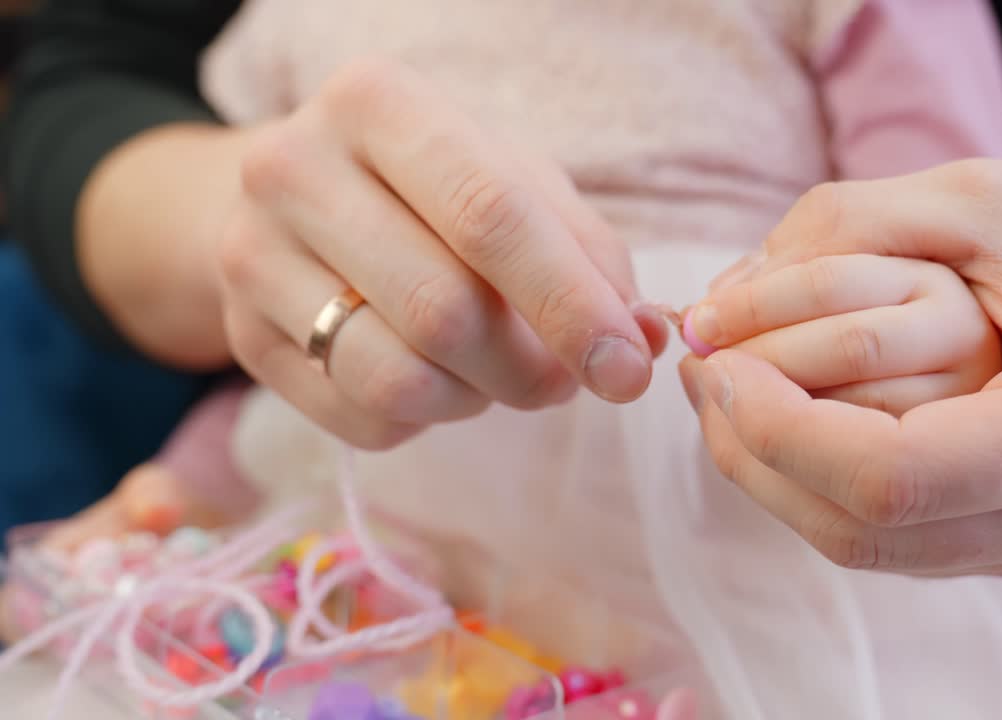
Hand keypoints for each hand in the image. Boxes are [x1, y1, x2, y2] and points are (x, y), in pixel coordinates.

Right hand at [218, 58, 666, 448]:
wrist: (299, 199)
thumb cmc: (432, 188)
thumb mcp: (516, 182)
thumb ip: (588, 253)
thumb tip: (643, 338)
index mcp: (377, 103)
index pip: (490, 215)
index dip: (570, 305)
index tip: (626, 370)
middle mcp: (294, 168)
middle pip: (444, 310)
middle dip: (530, 369)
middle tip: (563, 381)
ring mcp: (251, 255)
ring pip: (397, 377)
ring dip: (477, 398)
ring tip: (494, 372)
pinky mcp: (242, 338)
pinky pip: (362, 417)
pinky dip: (426, 418)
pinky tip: (433, 377)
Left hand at [680, 155, 1001, 578]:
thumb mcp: (978, 195)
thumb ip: (841, 235)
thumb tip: (712, 308)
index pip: (888, 478)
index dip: (776, 428)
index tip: (713, 362)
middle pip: (861, 528)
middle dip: (754, 453)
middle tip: (699, 371)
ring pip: (865, 544)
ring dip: (774, 473)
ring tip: (726, 388)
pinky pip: (892, 535)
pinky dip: (820, 481)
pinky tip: (787, 417)